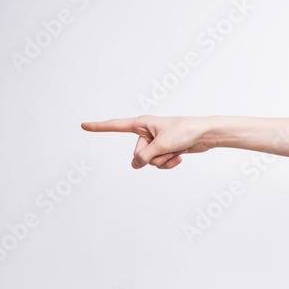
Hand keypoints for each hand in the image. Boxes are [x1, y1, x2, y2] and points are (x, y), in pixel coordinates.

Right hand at [81, 115, 213, 168]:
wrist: (205, 135)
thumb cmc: (185, 132)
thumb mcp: (162, 145)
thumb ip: (145, 156)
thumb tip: (134, 165)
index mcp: (142, 123)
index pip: (116, 126)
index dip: (99, 127)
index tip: (83, 125)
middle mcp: (146, 133)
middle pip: (138, 154)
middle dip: (154, 156)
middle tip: (169, 147)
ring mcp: (154, 143)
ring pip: (149, 162)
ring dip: (164, 160)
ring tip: (177, 150)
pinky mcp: (164, 151)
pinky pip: (159, 164)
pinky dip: (169, 163)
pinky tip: (180, 156)